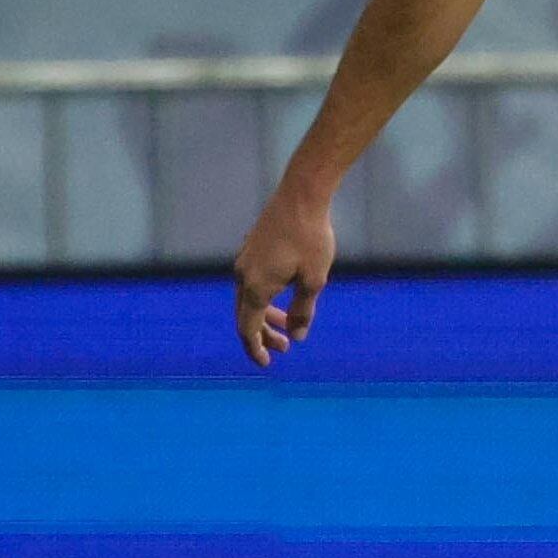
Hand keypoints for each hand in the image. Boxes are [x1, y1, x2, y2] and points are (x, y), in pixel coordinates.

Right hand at [232, 184, 335, 367]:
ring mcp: (245, 260)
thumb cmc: (311, 238)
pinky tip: (284, 296)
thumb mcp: (314, 280)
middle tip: (286, 348)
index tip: (268, 363)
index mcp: (255, 287)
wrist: (302, 195)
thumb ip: (303, 310)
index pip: (248, 329)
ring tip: (288, 324)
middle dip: (264, 335)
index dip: (256, 349)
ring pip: (249, 298)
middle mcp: (243, 275)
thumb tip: (297, 335)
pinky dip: (265, 296)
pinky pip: (252, 282)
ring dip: (266, 315)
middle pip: (246, 316)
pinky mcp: (251, 249)